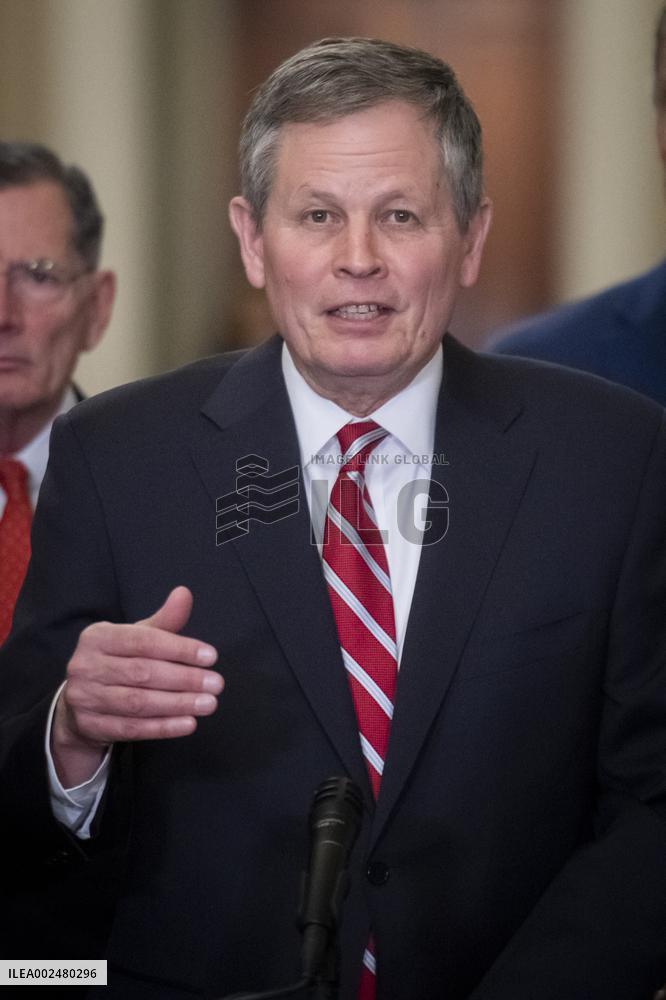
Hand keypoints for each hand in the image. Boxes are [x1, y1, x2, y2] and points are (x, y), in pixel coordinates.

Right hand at [51, 586, 221, 786]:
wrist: (80, 704)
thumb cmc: (116, 662)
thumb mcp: (135, 637)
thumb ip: (163, 621)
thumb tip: (184, 593)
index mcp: (97, 637)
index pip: (143, 641)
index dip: (179, 649)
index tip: (210, 656)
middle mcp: (85, 666)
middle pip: (142, 673)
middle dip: (184, 679)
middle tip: (216, 684)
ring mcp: (85, 698)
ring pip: (138, 703)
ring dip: (178, 704)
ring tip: (208, 703)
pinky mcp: (90, 726)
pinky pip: (132, 728)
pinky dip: (163, 727)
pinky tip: (188, 723)